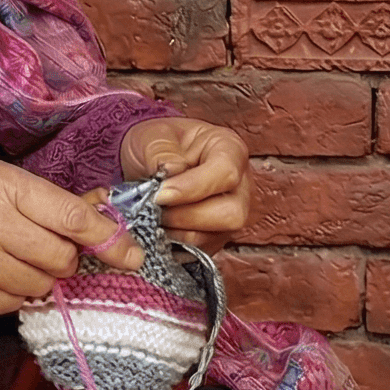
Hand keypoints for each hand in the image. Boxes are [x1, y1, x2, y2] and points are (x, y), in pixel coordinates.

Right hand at [0, 156, 138, 315]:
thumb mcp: (3, 178)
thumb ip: (52, 202)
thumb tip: (104, 222)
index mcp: (3, 190)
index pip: (71, 219)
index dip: (108, 239)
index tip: (131, 254)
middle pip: (60, 259)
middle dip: (64, 256)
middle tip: (45, 244)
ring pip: (41, 286)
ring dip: (39, 275)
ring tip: (12, 254)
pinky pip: (13, 304)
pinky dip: (13, 291)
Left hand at [117, 117, 251, 250]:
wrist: (149, 158)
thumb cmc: (158, 143)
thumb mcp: (154, 137)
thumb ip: (161, 156)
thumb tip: (167, 178)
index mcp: (230, 150)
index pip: (225, 174)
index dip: (192, 188)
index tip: (160, 194)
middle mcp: (240, 186)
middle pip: (231, 214)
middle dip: (186, 216)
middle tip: (154, 208)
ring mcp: (231, 214)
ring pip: (215, 237)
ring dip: (177, 233)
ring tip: (152, 217)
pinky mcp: (215, 237)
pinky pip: (200, 251)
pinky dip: (175, 245)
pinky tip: (157, 229)